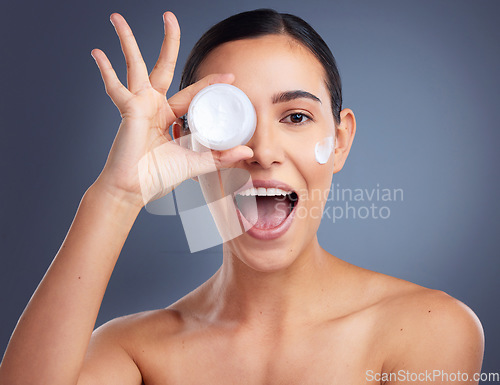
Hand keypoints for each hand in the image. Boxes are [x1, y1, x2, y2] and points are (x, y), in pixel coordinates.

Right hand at [90, 12, 252, 207]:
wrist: (134, 190)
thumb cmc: (159, 177)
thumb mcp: (196, 163)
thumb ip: (220, 158)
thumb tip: (247, 152)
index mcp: (170, 115)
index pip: (192, 93)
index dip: (210, 84)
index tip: (230, 78)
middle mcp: (154, 105)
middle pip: (163, 66)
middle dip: (168, 41)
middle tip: (169, 16)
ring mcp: (138, 105)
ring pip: (134, 66)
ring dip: (127, 41)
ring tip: (118, 17)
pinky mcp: (127, 110)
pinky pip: (114, 87)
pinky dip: (105, 71)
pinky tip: (96, 52)